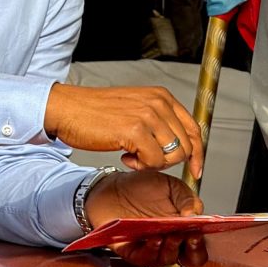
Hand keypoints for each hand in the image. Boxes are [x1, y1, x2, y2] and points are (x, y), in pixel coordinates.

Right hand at [45, 84, 202, 177]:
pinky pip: (154, 161)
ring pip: (173, 155)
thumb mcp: (136, 110)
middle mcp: (158, 103)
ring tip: (134, 157)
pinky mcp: (135, 130)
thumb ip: (159, 123)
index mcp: (161, 96)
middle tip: (146, 161)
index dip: (198, 153)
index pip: (193, 128)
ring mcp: (148, 115)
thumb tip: (178, 147)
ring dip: (154, 164)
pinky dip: (140, 166)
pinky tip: (124, 157)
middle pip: (187, 145)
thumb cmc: (97, 112)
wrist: (69, 109)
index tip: (195, 170)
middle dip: (169, 162)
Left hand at [84, 170, 207, 266]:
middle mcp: (168, 240)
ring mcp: (151, 247)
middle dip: (193, 250)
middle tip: (191, 237)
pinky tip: (154, 239)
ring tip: (172, 235)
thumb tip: (195, 214)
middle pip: (188, 258)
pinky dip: (151, 251)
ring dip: (172, 249)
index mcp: (181, 227)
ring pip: (167, 258)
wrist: (113, 188)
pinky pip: (144, 257)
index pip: (198, 245)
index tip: (200, 232)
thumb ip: (187, 198)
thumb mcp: (170, 186)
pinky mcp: (132, 251)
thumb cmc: (141, 187)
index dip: (202, 243)